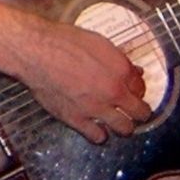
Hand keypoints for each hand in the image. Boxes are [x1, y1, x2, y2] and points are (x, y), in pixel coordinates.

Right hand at [14, 19, 151, 144]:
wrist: (38, 52)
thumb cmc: (64, 42)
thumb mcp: (98, 42)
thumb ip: (118, 59)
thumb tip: (132, 69)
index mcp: (120, 70)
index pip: (141, 88)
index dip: (138, 90)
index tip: (134, 91)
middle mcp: (113, 92)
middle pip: (140, 112)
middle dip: (140, 111)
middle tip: (134, 110)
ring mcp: (96, 108)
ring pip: (124, 129)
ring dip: (124, 126)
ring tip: (119, 122)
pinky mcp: (77, 120)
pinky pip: (98, 137)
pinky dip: (100, 134)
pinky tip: (97, 127)